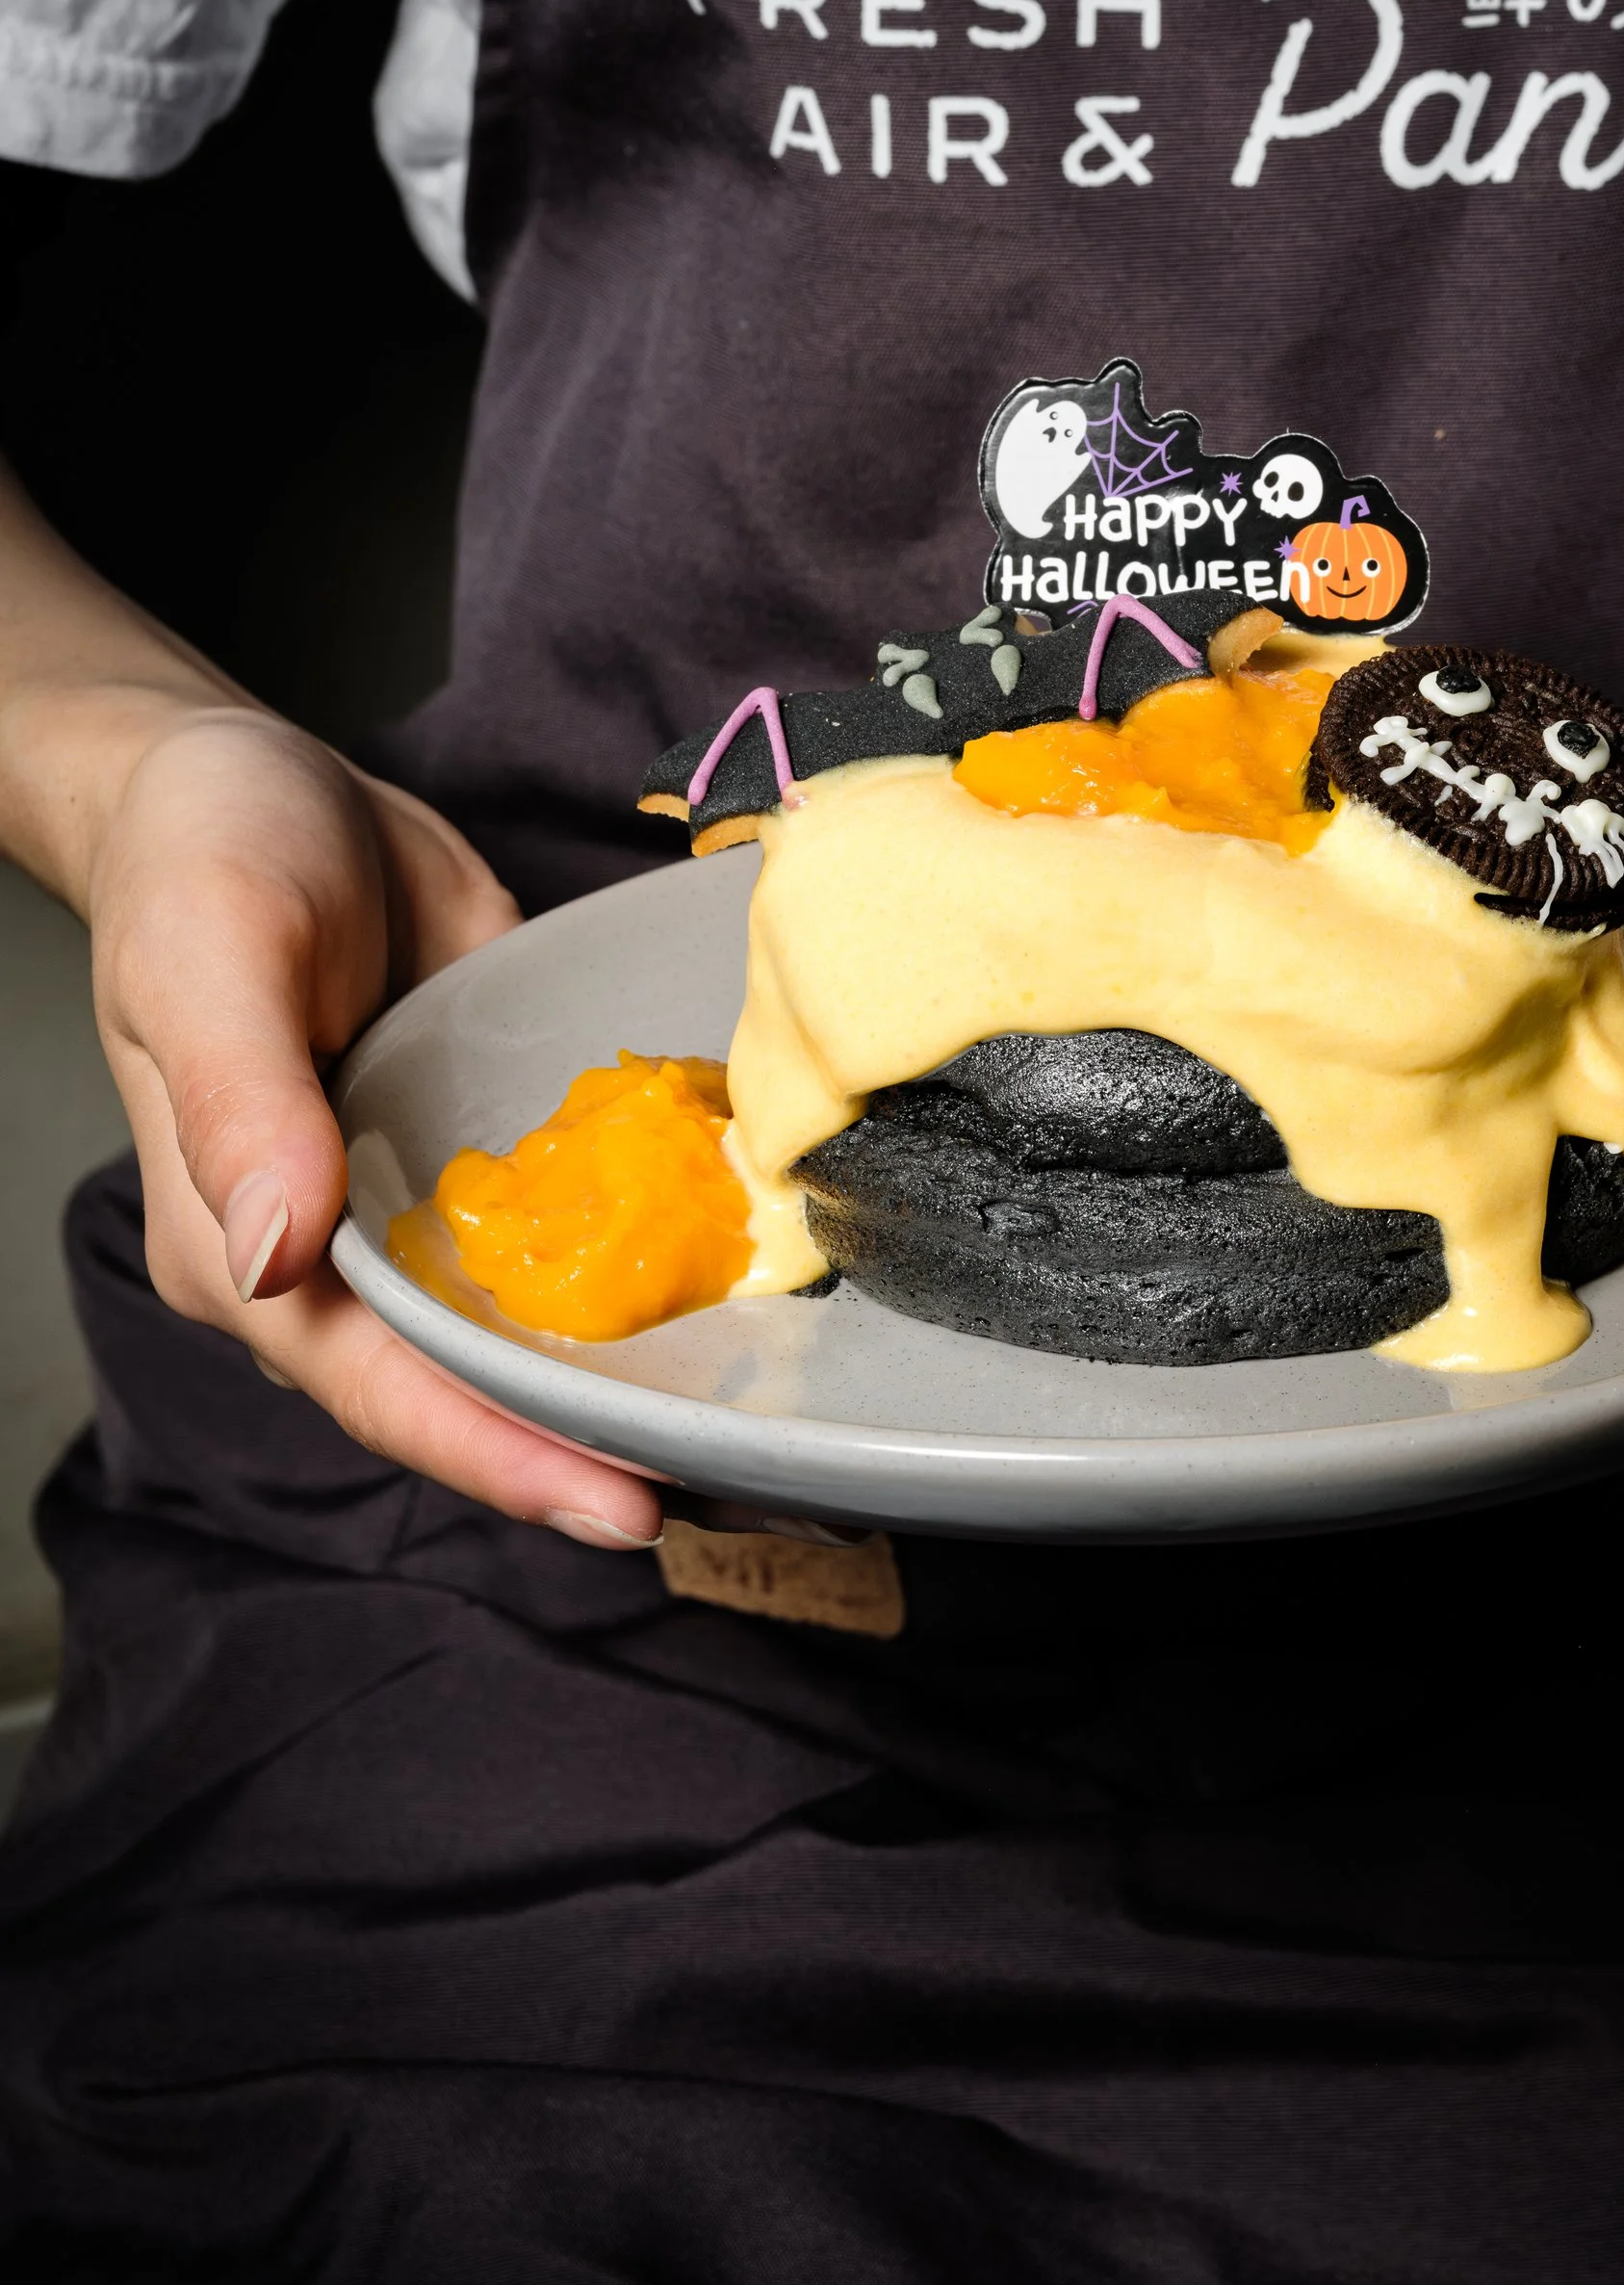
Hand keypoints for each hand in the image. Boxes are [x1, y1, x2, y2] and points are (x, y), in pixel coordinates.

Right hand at [84, 705, 665, 1545]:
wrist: (255, 778)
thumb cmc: (200, 858)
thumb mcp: (206, 955)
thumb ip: (241, 1103)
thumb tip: (277, 1251)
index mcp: (244, 1247)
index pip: (380, 1388)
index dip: (496, 1454)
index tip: (617, 1505)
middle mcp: (341, 1256)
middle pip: (469, 1387)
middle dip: (589, 1449)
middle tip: (734, 1488)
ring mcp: (420, 1209)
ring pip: (528, 1324)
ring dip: (631, 1377)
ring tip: (762, 1429)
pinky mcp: (487, 1149)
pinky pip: (567, 1226)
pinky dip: (642, 1262)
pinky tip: (743, 1287)